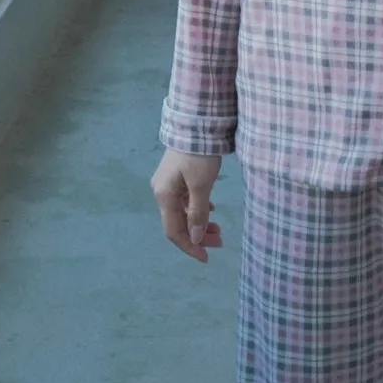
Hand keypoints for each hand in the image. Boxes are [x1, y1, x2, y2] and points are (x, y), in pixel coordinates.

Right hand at [151, 148, 223, 262]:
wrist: (196, 125)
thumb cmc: (199, 156)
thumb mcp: (201, 186)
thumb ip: (198, 213)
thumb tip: (196, 238)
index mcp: (165, 196)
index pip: (174, 231)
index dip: (190, 247)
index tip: (206, 257)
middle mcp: (162, 192)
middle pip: (179, 223)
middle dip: (198, 235)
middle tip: (220, 241)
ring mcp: (169, 183)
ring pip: (183, 212)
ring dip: (200, 223)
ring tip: (219, 229)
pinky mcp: (177, 176)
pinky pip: (186, 200)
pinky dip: (198, 209)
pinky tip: (211, 211)